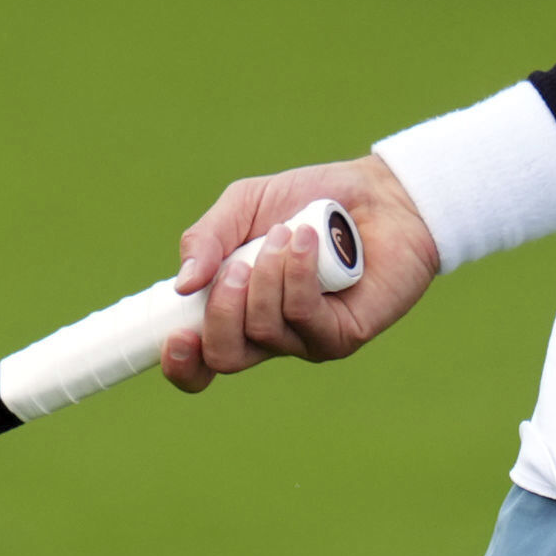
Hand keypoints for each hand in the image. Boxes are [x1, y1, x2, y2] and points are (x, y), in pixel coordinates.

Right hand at [159, 154, 440, 391]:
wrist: (379, 194)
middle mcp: (268, 335)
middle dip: (222, 311)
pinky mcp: (341, 334)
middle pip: (225, 357)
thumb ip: (207, 239)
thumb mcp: (245, 205)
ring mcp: (306, 339)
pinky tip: (307, 241)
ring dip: (267, 276)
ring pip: (263, 330)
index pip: (200, 362)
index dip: (180, 362)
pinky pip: (304, 316)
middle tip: (237, 266)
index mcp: (236, 311)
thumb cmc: (309, 200)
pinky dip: (297, 274)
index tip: (176, 335)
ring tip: (284, 233)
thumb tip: (183, 285)